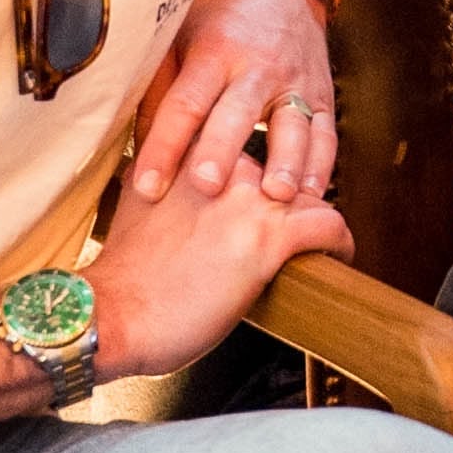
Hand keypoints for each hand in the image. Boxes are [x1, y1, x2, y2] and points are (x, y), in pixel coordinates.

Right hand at [84, 157, 352, 387]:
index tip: (265, 191)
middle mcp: (223, 165)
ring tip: (318, 243)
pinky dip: (340, 240)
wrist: (112, 313)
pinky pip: (329, 224)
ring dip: (315, 217)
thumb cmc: (123, 272)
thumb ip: (162, 177)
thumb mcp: (137, 200)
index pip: (241, 139)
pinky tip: (337, 254)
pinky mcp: (269, 237)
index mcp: (190, 153)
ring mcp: (248, 198)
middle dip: (288, 197)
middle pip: (280, 166)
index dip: (259, 170)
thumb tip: (172, 180)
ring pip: (309, 190)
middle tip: (290, 226)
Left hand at [125, 0, 338, 219]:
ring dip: (286, 163)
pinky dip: (321, 165)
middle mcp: (257, 67)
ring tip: (276, 196)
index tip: (146, 185)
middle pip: (238, 114)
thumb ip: (161, 90)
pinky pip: (325, 133)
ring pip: (293, 126)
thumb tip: (134, 148)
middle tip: (207, 188)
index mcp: (214, 51)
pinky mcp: (322, 95)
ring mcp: (295, 81)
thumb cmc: (220, 19)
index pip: (185, 103)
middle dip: (221, 151)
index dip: (164, 145)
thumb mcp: (180, 38)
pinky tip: (311, 195)